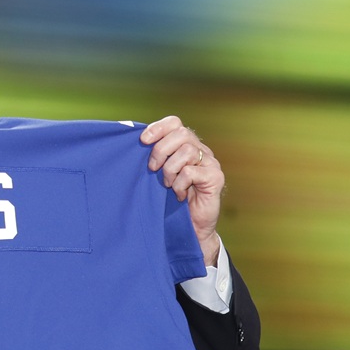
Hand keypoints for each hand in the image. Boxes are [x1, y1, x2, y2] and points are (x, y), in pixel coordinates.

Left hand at [140, 115, 223, 266]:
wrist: (191, 226)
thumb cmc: (171, 199)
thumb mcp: (159, 174)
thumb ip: (154, 157)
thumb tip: (134, 141)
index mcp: (187, 144)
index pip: (175, 122)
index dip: (157, 128)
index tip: (142, 141)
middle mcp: (201, 150)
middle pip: (181, 133)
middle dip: (160, 150)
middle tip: (152, 169)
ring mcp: (211, 163)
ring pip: (186, 151)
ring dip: (170, 170)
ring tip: (167, 184)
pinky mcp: (216, 177)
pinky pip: (191, 171)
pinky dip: (180, 184)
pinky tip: (179, 194)